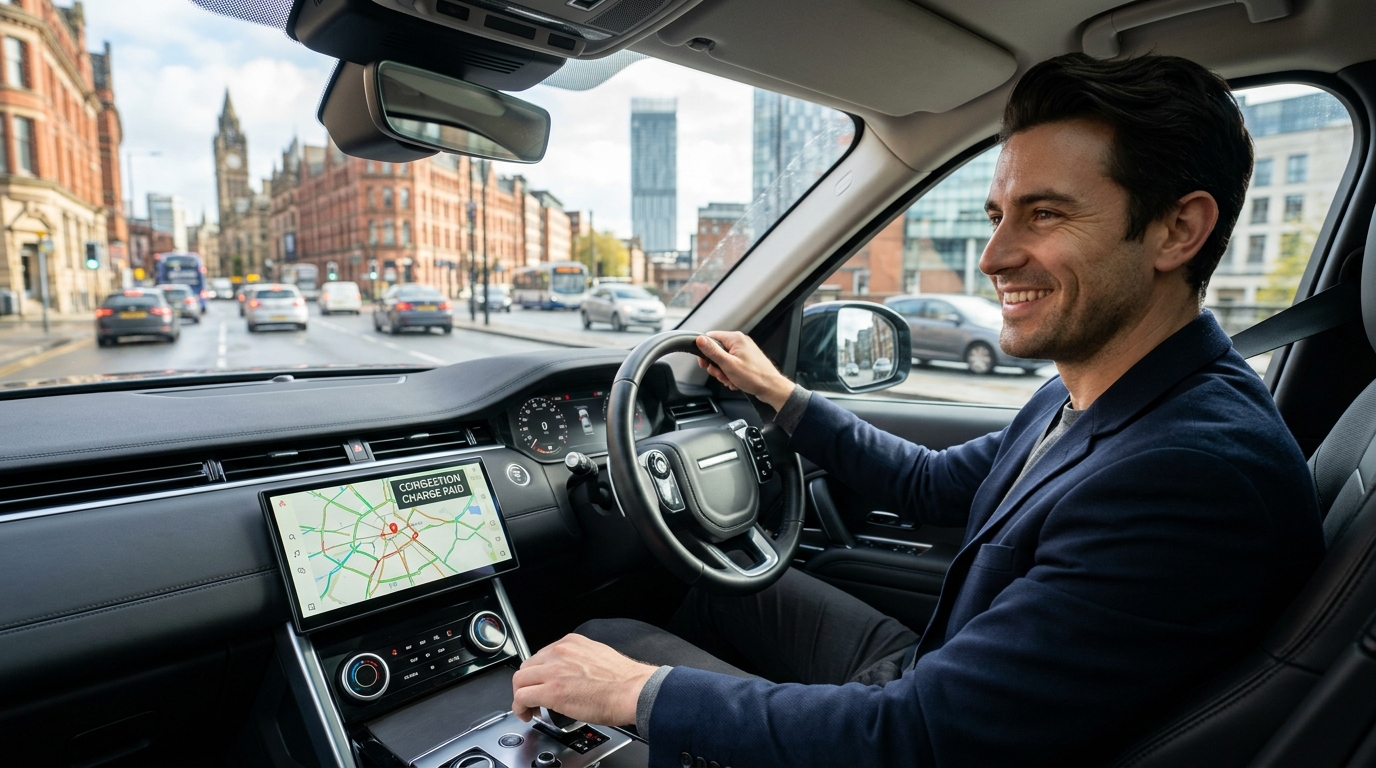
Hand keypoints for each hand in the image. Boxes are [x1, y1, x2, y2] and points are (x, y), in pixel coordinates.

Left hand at [511, 634, 657, 726]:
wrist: (632, 690)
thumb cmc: (623, 680)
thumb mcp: (598, 657)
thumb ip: (579, 660)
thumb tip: (571, 674)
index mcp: (572, 643)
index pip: (541, 656)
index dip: (538, 674)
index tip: (541, 683)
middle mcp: (559, 652)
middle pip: (526, 666)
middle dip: (527, 684)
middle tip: (533, 698)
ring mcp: (553, 670)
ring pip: (520, 680)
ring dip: (521, 695)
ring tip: (529, 708)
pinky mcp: (551, 690)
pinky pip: (521, 697)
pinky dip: (519, 707)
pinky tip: (527, 714)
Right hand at [696, 331, 794, 410]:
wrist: (771, 388)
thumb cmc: (754, 377)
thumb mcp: (728, 364)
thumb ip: (712, 351)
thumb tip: (699, 339)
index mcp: (735, 339)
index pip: (711, 338)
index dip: (704, 351)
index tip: (705, 364)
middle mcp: (740, 342)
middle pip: (716, 351)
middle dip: (716, 366)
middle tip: (722, 374)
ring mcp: (744, 351)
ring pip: (723, 361)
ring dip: (724, 373)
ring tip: (731, 379)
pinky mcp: (746, 360)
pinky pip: (732, 365)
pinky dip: (731, 374)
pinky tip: (736, 381)